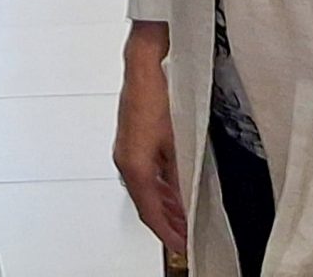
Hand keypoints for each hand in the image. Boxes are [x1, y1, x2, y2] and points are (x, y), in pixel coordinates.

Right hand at [115, 20, 186, 255]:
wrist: (143, 66)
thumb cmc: (156, 96)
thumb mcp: (176, 141)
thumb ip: (181, 175)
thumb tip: (186, 202)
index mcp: (134, 165)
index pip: (150, 211)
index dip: (166, 232)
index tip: (180, 246)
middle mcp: (126, 161)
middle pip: (145, 203)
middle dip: (165, 222)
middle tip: (184, 238)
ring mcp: (126, 151)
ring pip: (145, 189)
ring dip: (163, 205)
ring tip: (181, 219)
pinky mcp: (131, 141)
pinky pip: (145, 174)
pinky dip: (159, 187)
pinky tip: (172, 189)